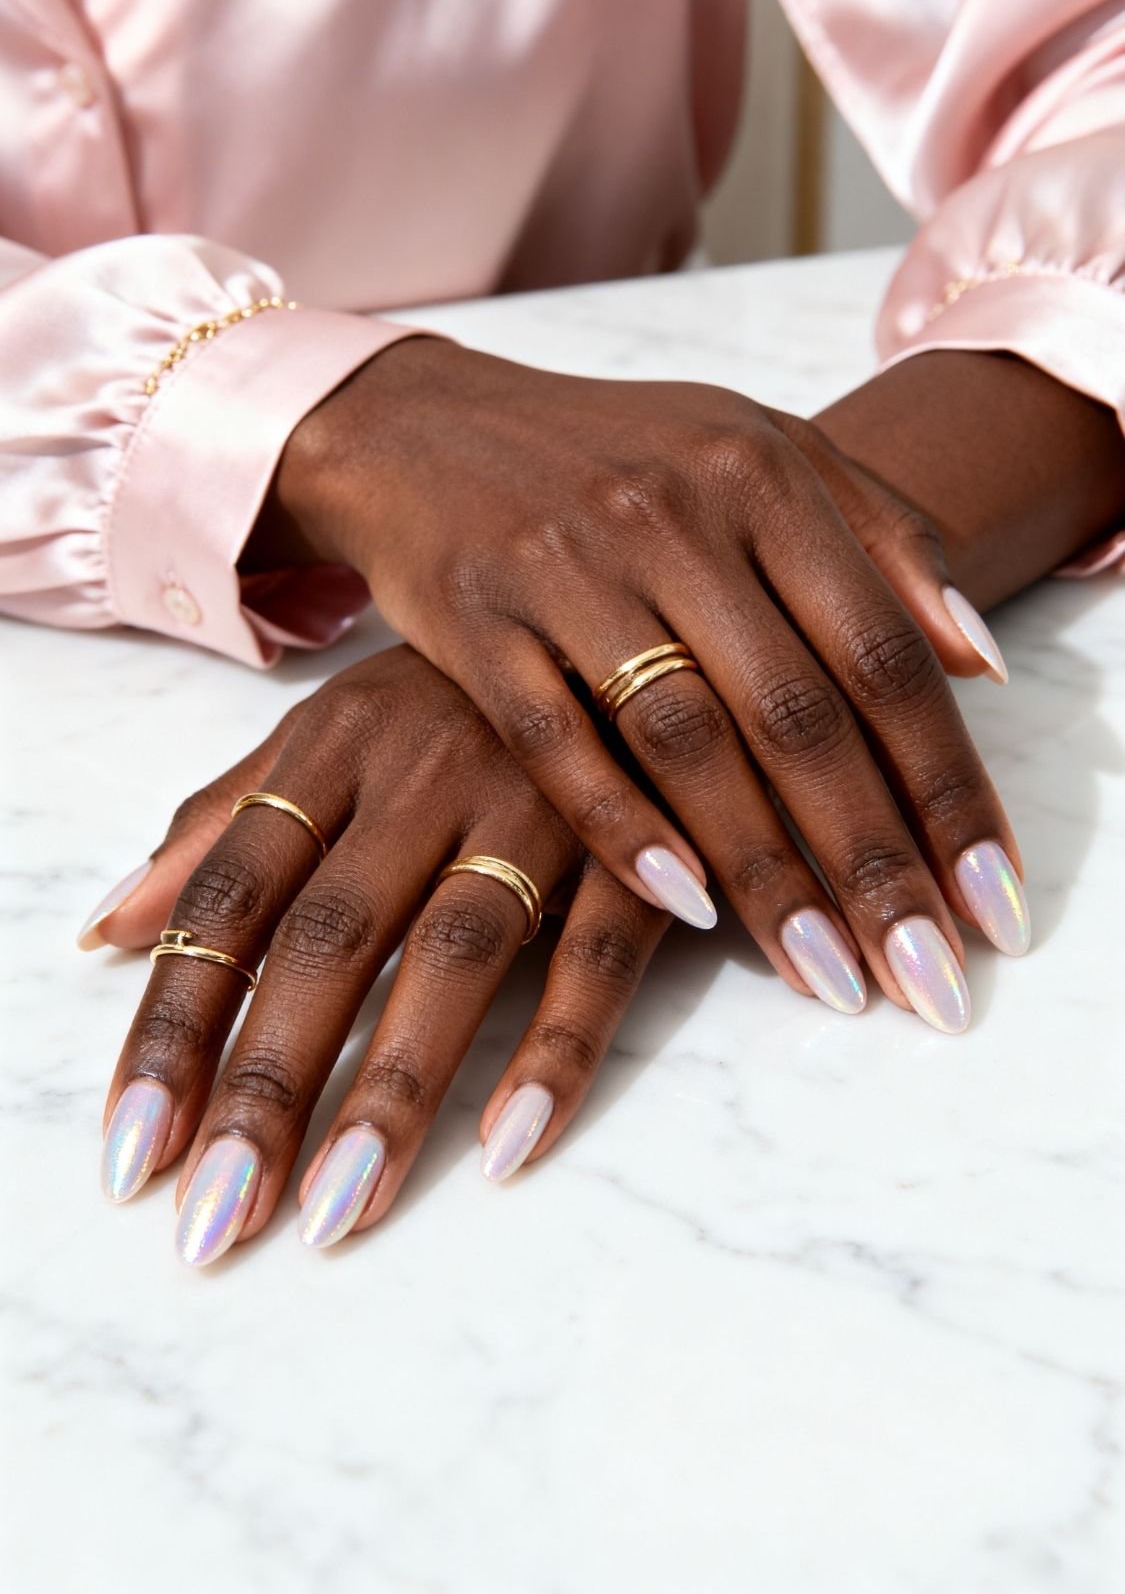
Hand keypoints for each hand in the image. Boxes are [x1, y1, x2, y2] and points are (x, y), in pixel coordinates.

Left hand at [93, 648, 668, 1262]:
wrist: (626, 613)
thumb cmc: (455, 693)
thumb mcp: (329, 734)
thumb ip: (223, 829)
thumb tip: (109, 932)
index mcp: (335, 746)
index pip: (230, 896)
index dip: (175, 1023)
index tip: (134, 1148)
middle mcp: (423, 773)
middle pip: (326, 937)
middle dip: (266, 1082)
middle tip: (216, 1213)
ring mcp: (536, 802)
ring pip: (452, 954)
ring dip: (394, 1087)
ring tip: (336, 1210)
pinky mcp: (638, 841)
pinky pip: (596, 954)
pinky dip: (555, 1050)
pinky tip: (507, 1147)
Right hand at [259, 340, 1027, 1027]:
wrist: (428, 424)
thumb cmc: (620, 453)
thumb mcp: (759, 451)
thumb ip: (882, 537)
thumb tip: (982, 662)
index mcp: (761, 472)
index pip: (881, 651)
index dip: (947, 785)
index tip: (993, 897)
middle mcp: (671, 514)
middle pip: (798, 711)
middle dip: (872, 858)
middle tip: (925, 976)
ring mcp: (566, 566)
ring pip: (684, 741)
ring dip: (764, 871)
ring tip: (826, 974)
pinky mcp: (474, 620)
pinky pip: (556, 745)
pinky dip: (623, 831)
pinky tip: (688, 909)